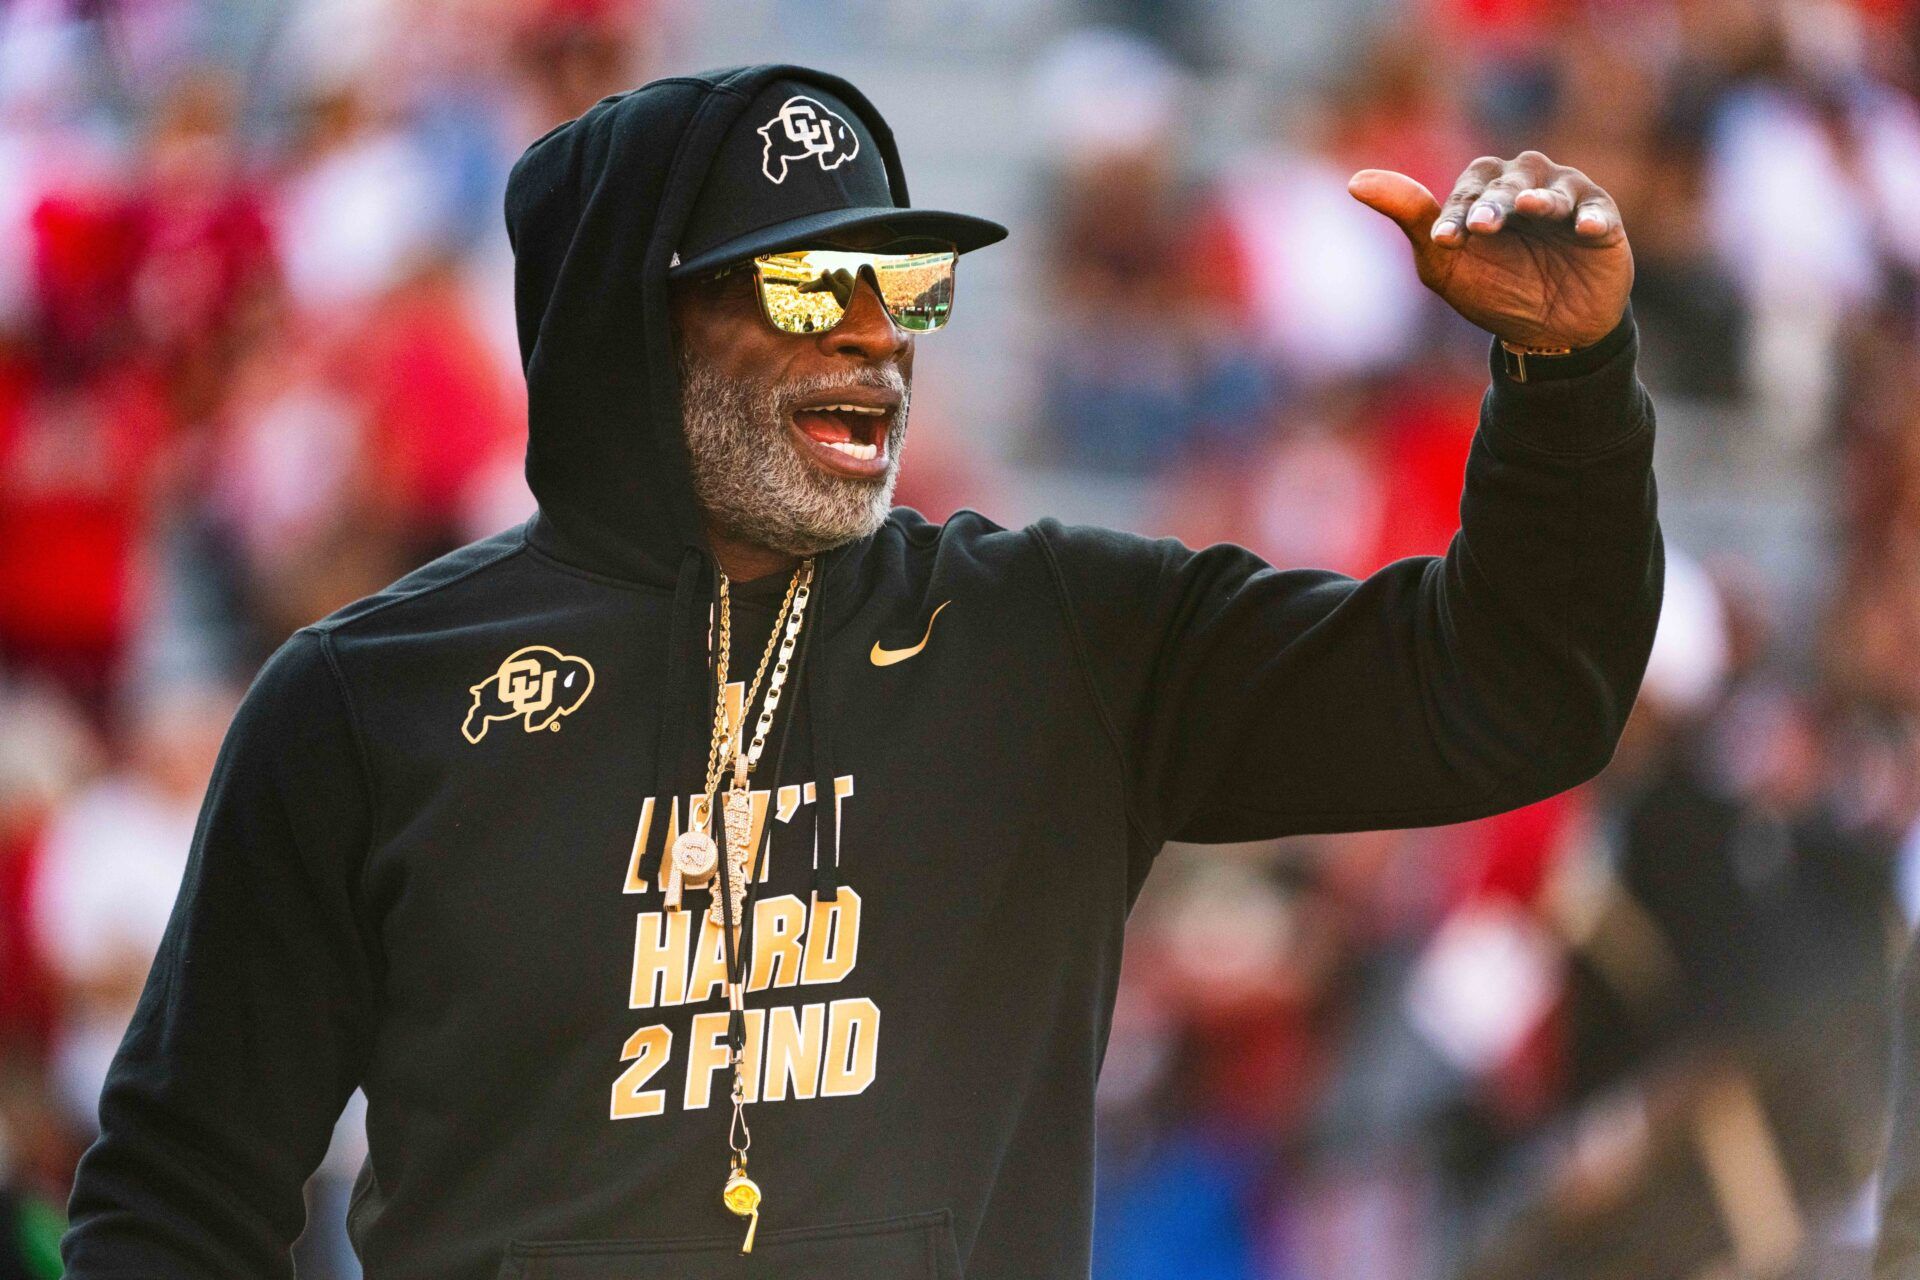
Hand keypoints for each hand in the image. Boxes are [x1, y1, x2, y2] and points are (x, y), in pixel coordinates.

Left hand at [1348, 152, 1631, 349]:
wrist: (1547, 333)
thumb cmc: (1492, 291)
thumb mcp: (1443, 261)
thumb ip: (1409, 217)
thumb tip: (1355, 181)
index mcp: (1487, 190)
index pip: (1471, 187)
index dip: (1458, 211)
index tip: (1445, 240)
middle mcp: (1527, 185)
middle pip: (1511, 180)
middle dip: (1495, 201)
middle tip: (1482, 225)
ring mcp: (1567, 200)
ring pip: (1555, 188)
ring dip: (1543, 198)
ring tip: (1531, 209)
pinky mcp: (1603, 222)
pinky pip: (1599, 213)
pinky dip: (1592, 217)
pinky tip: (1585, 228)